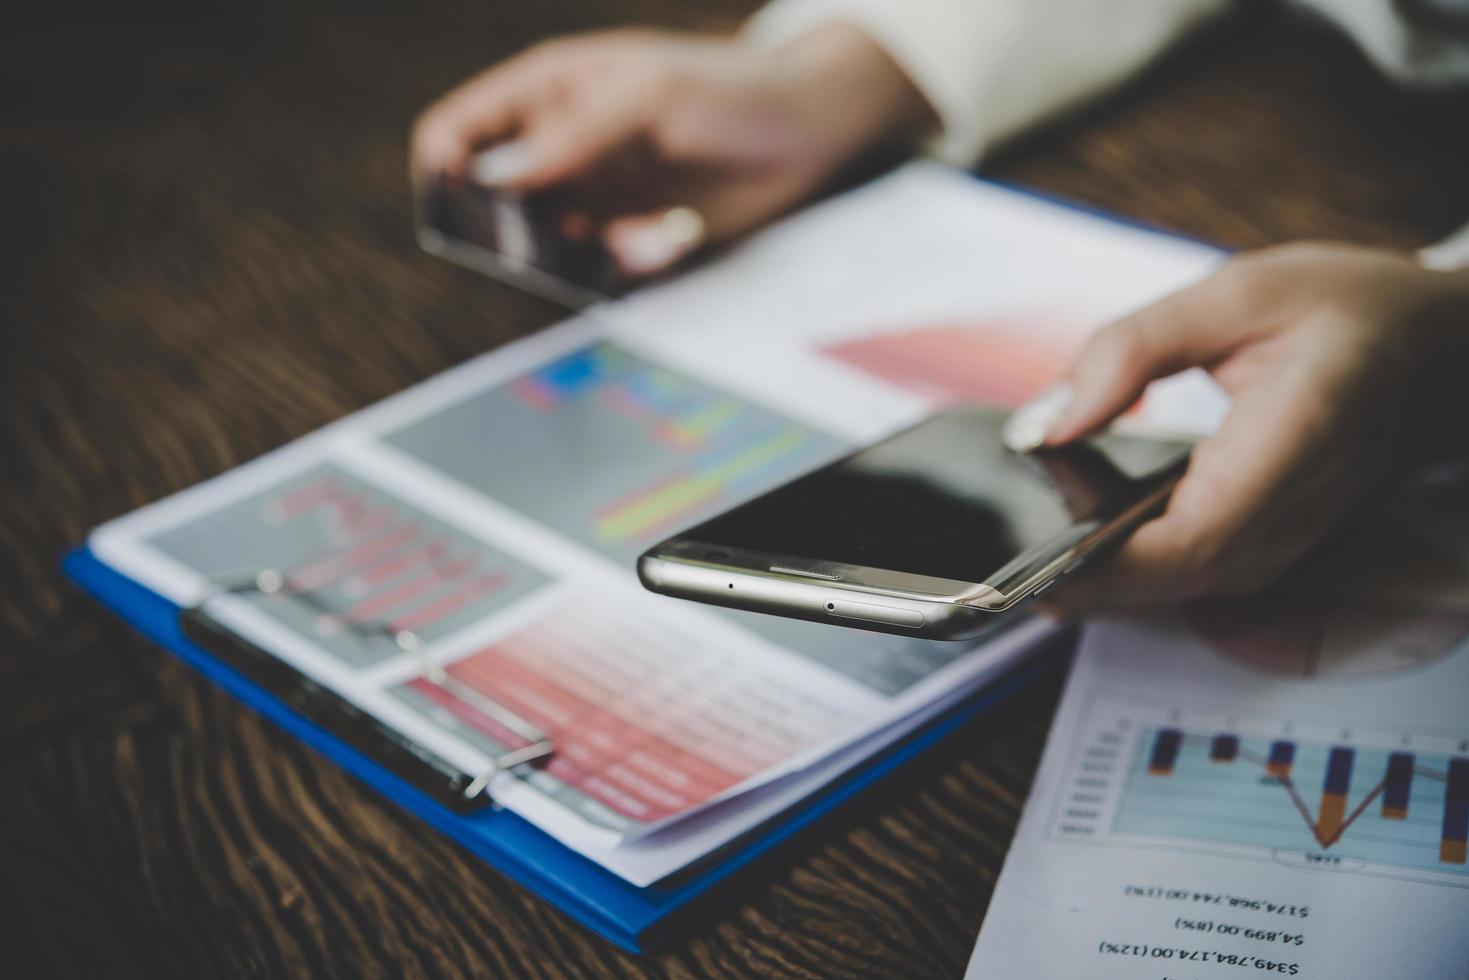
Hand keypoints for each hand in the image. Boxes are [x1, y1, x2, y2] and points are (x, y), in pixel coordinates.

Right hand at [411, 25, 933, 275]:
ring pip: (546, 243)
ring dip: (576, 252)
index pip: (460, 129)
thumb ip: (573, 136)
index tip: (456, 209)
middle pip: (491, 199)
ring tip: (635, 234)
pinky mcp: (629, 233)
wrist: (807, 130)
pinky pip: (599, 265)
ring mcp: (593, 192)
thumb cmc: (726, 88)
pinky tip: (666, 238)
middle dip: (510, 230)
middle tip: (559, 236)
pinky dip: (623, 262)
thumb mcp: (647, 95)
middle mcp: (559, 146)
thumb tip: (498, 178)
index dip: (442, 170)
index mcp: (547, 91)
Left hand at [1018, 243, 1468, 610]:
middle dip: (1079, 569)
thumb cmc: (1352, 314)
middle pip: (1170, 581)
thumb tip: (1048, 421)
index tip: (1033, 566)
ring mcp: (1281, 542)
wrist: (1442, 355)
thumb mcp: (1238, 293)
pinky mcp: (1265, 548)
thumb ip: (1132, 350)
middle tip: (1012, 526)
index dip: (1107, 569)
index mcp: (1291, 443)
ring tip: (1045, 507)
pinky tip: (1086, 512)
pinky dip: (1124, 556)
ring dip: (1096, 563)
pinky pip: (1184, 574)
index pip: (1193, 541)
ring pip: (1173, 589)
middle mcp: (1289, 514)